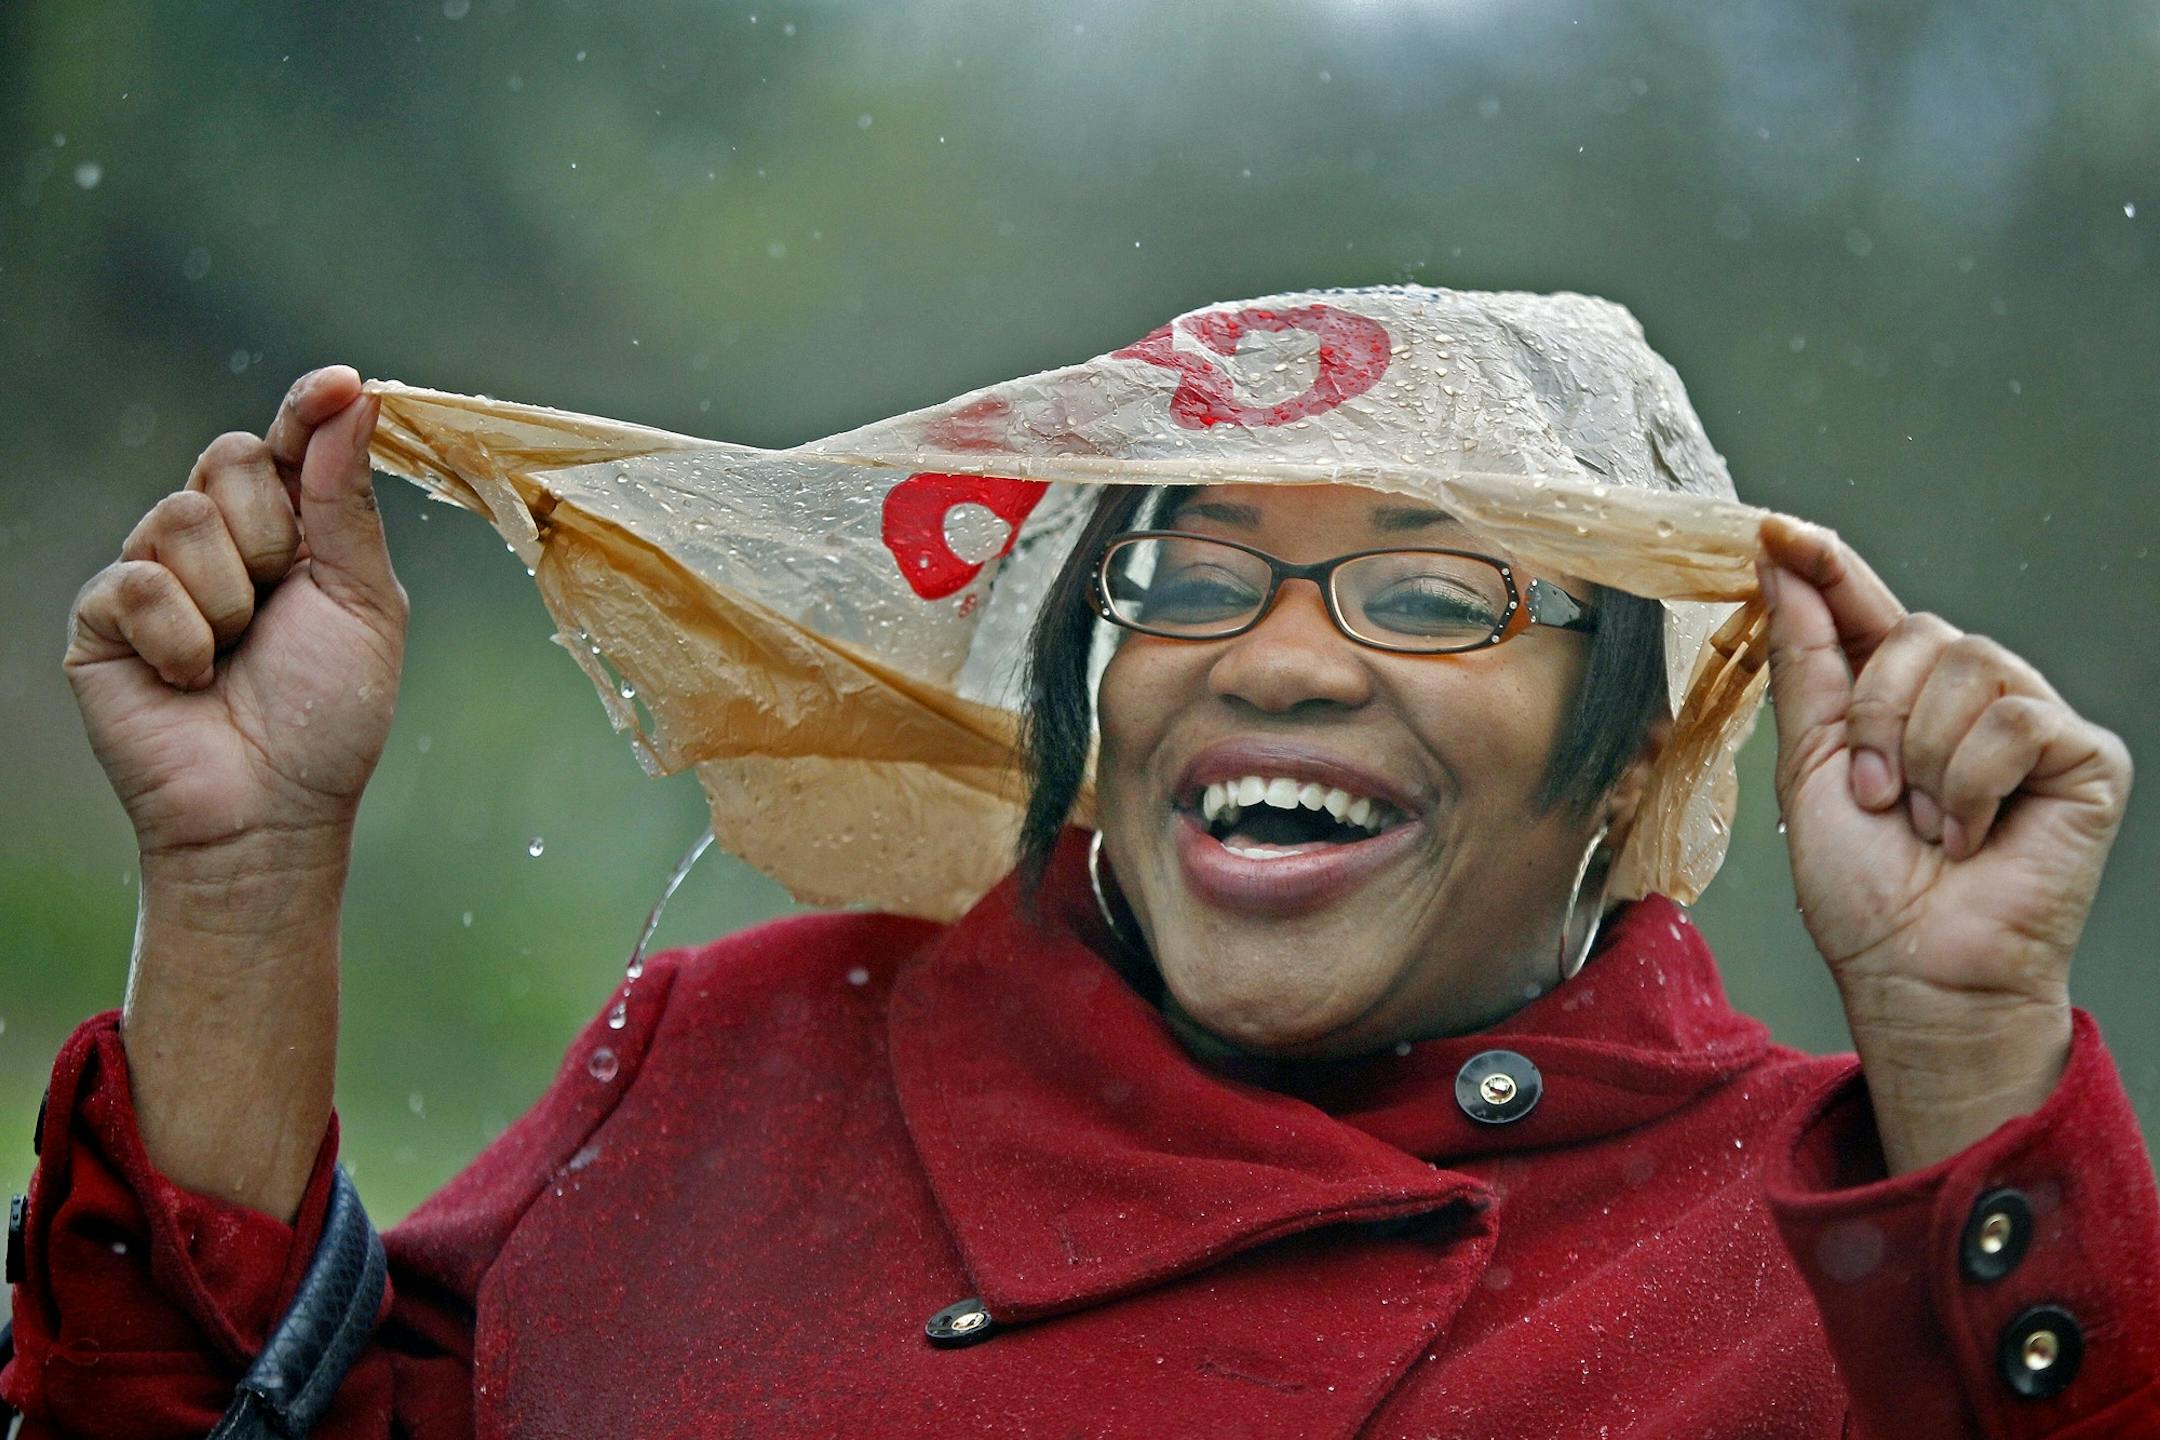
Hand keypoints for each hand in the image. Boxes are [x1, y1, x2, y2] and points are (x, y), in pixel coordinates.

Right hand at [65, 367, 407, 863]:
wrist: (268, 808)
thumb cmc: (327, 715)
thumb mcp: (361, 602)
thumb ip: (347, 503)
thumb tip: (352, 397)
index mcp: (295, 533)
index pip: (292, 443)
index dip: (311, 407)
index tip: (341, 384)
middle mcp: (222, 540)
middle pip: (232, 458)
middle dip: (269, 532)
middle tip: (278, 604)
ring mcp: (157, 572)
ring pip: (182, 514)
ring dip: (229, 598)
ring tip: (235, 657)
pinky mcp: (104, 614)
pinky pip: (138, 579)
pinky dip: (180, 636)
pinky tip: (190, 680)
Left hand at [1756, 516, 2131, 1172]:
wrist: (1912, 967)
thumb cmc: (1865, 890)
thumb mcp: (1808, 765)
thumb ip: (1805, 663)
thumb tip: (1781, 565)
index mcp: (1898, 698)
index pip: (1866, 607)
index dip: (1826, 565)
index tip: (1774, 528)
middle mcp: (1969, 697)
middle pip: (1916, 633)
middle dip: (1875, 720)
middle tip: (1876, 799)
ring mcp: (2030, 721)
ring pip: (1966, 666)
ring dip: (1922, 758)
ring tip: (1926, 823)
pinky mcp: (2083, 756)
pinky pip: (2013, 719)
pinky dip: (1972, 784)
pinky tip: (1973, 834)